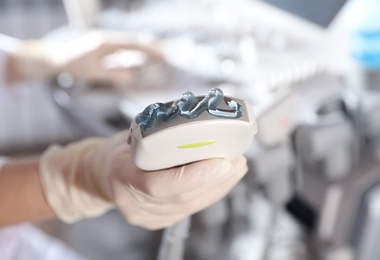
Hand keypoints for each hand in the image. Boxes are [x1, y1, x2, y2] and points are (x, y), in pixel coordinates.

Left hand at [8, 31, 162, 86]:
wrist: (57, 57)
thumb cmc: (74, 65)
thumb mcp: (93, 73)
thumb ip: (113, 76)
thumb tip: (132, 79)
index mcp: (106, 43)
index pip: (132, 44)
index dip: (147, 50)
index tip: (161, 55)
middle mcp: (108, 40)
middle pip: (134, 42)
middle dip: (150, 49)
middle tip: (165, 56)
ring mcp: (107, 43)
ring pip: (130, 45)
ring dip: (144, 51)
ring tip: (159, 57)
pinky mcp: (106, 48)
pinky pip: (125, 49)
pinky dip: (135, 53)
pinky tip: (143, 59)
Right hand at [39, 132, 247, 229]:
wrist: (103, 174)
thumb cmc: (121, 150)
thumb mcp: (135, 133)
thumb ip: (164, 134)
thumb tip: (203, 125)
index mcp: (121, 174)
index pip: (159, 183)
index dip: (194, 175)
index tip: (221, 162)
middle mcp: (132, 202)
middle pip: (182, 197)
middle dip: (216, 179)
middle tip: (237, 161)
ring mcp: (146, 216)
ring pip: (191, 206)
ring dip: (219, 187)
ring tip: (236, 168)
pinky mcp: (158, 220)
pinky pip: (190, 209)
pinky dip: (210, 193)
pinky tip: (223, 180)